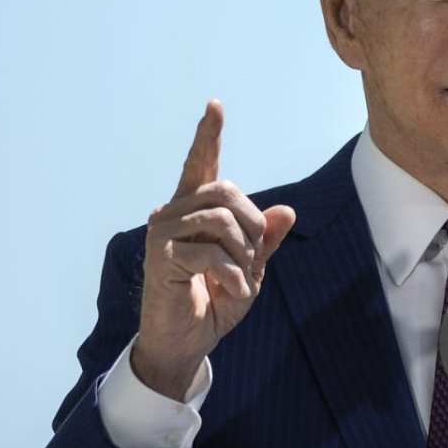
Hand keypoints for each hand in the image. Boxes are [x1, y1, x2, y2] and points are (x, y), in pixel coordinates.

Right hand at [131, 100, 296, 397]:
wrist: (185, 341)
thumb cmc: (213, 302)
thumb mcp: (249, 270)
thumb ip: (264, 241)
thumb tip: (287, 210)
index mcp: (194, 211)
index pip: (201, 165)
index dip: (208, 136)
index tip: (214, 105)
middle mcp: (173, 214)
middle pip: (225, 192)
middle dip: (252, 224)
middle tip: (255, 257)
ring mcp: (162, 233)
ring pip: (221, 221)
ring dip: (243, 255)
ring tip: (240, 279)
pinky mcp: (160, 257)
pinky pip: (211, 254)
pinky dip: (234, 277)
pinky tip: (230, 293)